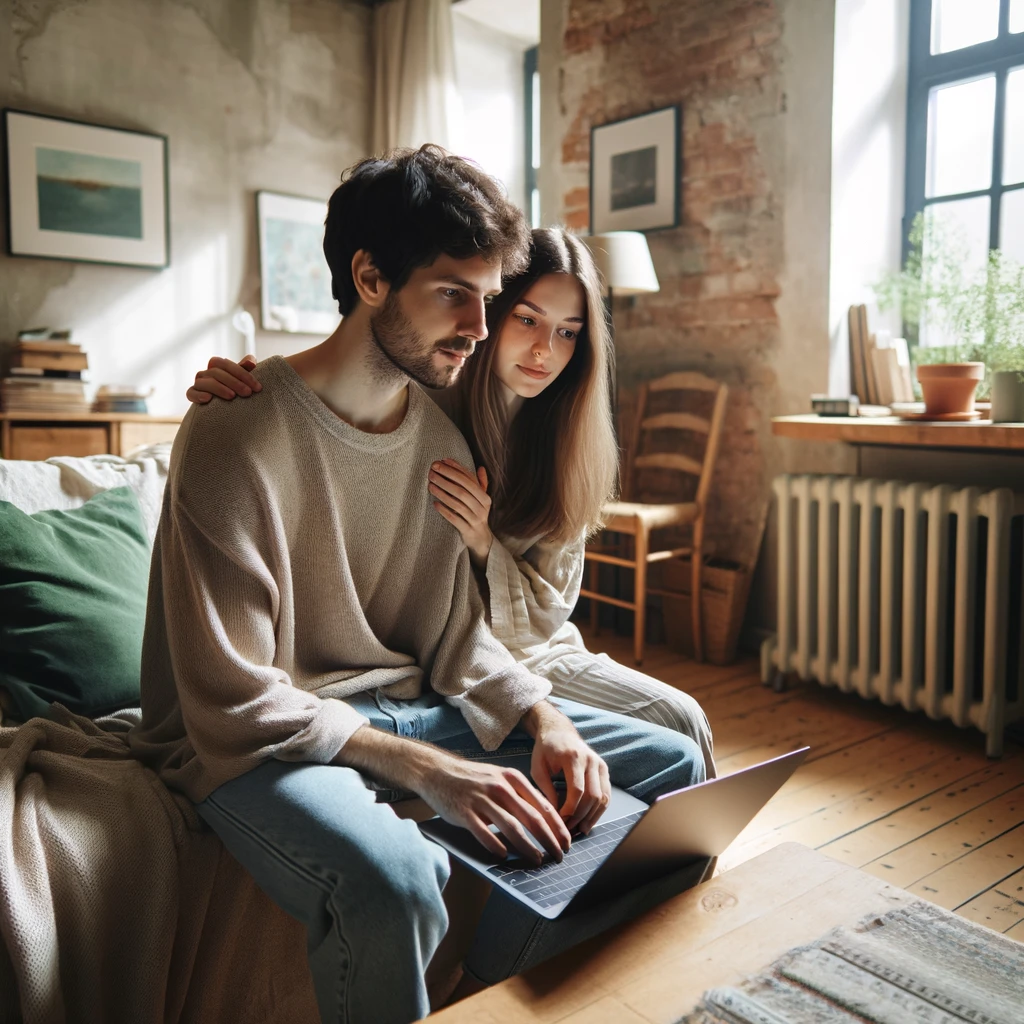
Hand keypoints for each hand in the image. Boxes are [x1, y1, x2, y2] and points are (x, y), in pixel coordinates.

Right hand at [186, 354, 260, 403]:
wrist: (223, 411)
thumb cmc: (235, 391)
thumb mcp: (241, 380)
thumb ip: (245, 369)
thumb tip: (251, 362)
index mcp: (217, 366)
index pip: (226, 364)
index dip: (242, 373)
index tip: (257, 387)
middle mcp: (206, 373)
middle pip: (216, 372)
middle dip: (234, 382)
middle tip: (248, 393)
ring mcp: (198, 383)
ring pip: (204, 381)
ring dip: (219, 388)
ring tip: (232, 396)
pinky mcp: (192, 395)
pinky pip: (191, 393)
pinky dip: (198, 395)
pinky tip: (208, 399)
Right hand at [415, 749, 571, 864]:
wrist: (438, 771)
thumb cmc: (472, 779)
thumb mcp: (500, 779)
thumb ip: (519, 796)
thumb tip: (543, 820)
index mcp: (513, 778)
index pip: (543, 806)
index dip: (558, 827)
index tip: (567, 842)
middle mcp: (500, 788)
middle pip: (532, 818)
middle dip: (550, 840)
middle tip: (558, 857)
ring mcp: (482, 799)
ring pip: (512, 827)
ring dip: (528, 847)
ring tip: (537, 861)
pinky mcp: (465, 812)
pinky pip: (483, 833)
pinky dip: (495, 846)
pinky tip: (503, 857)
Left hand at [428, 459, 493, 567]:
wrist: (481, 539)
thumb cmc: (477, 514)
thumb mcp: (481, 500)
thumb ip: (481, 484)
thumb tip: (481, 467)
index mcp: (485, 497)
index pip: (469, 479)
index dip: (456, 469)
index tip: (443, 461)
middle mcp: (482, 507)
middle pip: (462, 490)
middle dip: (446, 478)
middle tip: (432, 471)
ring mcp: (475, 519)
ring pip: (457, 503)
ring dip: (442, 493)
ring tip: (430, 485)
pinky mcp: (467, 530)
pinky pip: (454, 519)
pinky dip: (444, 510)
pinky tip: (434, 504)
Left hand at [521, 702, 610, 834]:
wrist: (559, 731)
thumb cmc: (546, 749)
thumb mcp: (538, 767)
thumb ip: (545, 789)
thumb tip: (554, 814)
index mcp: (573, 757)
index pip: (577, 790)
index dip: (570, 809)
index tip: (560, 822)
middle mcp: (591, 760)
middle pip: (592, 796)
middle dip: (581, 816)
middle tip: (569, 830)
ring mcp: (600, 764)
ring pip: (602, 797)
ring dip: (592, 817)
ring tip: (580, 830)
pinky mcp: (604, 769)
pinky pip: (606, 794)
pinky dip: (599, 810)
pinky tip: (588, 821)